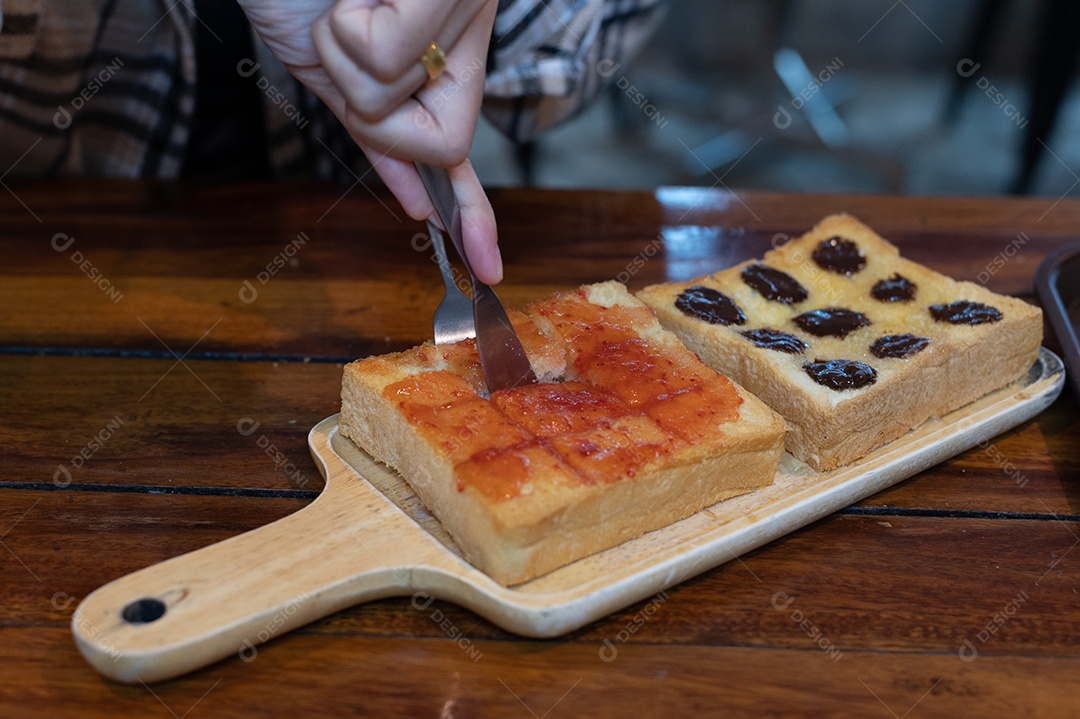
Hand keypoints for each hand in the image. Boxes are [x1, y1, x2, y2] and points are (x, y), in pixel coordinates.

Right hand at [237, 0, 501, 282]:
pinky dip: (347, 30)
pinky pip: (389, 55)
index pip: (464, 148)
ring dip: (346, 58)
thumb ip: (379, 136)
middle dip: (376, 112)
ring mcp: (468, 4)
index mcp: (450, 53)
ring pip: (400, 100)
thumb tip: (418, 204)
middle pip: (442, 142)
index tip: (488, 267)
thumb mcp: (334, 71)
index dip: (476, 214)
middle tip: (350, 37)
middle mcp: (472, 28)